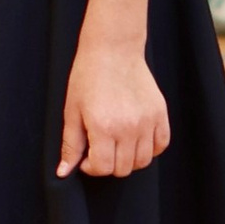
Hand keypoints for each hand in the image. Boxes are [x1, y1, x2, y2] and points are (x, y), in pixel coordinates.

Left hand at [58, 31, 168, 180]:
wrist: (113, 50)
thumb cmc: (88, 78)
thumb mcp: (72, 111)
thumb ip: (71, 145)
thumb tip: (63, 173)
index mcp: (103, 127)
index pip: (103, 168)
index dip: (91, 167)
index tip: (86, 157)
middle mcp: (128, 127)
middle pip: (123, 168)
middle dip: (108, 164)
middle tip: (100, 149)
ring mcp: (147, 121)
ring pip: (143, 161)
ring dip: (128, 159)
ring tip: (117, 145)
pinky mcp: (160, 114)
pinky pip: (160, 145)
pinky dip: (149, 149)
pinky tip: (135, 140)